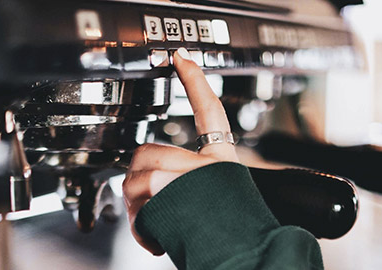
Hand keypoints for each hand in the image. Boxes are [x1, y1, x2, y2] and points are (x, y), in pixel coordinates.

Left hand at [122, 47, 238, 254]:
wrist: (246, 258)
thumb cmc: (235, 232)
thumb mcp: (220, 197)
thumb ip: (193, 181)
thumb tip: (155, 180)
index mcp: (222, 162)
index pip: (209, 111)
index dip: (195, 82)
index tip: (181, 59)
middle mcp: (203, 165)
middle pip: (148, 154)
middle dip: (142, 180)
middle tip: (155, 202)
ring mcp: (182, 177)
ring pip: (135, 181)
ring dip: (141, 210)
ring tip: (164, 226)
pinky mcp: (163, 193)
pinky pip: (135, 207)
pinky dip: (141, 228)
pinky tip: (161, 237)